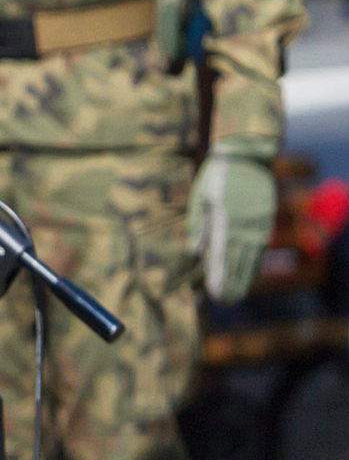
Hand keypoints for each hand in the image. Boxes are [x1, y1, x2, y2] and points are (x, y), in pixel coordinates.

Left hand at [196, 150, 281, 308]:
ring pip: (251, 258)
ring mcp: (258, 225)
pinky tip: (250, 274)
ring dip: (244, 277)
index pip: (221, 258)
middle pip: (238, 262)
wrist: (247, 157)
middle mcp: (244, 227)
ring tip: (237, 295)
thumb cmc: (216, 178)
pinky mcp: (266, 221)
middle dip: (231, 283)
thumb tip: (193, 253)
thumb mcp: (200, 200)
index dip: (219, 278)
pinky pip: (260, 248)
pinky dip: (255, 263)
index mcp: (224, 223)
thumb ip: (197, 227)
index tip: (215, 295)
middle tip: (225, 302)